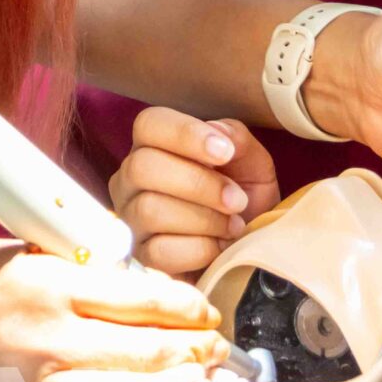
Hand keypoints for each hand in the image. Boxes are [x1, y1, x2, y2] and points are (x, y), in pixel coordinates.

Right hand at [0, 237, 227, 381]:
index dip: (187, 310)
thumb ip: (96, 275)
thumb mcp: (39, 253)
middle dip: (194, 354)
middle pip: (144, 355)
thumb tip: (165, 298)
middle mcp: (44, 342)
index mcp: (48, 286)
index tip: (206, 312)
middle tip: (217, 349)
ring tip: (198, 381)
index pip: (141, 301)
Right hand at [107, 108, 282, 277]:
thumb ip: (238, 139)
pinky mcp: (140, 257)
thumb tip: (216, 131)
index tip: (225, 152)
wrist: (248, 250)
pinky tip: (218, 248)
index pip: (149, 124)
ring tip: (234, 226)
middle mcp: (130, 178)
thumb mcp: (252, 164)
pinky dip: (200, 249)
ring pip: (150, 210)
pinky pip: (160, 251)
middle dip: (199, 184)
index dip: (185, 134)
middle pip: (143, 167)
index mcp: (153, 145)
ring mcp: (130, 219)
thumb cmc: (243, 199)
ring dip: (204, 219)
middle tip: (237, 200)